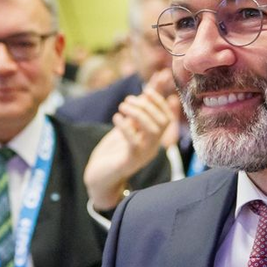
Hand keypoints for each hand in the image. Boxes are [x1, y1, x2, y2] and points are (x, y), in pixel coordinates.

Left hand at [83, 80, 171, 209]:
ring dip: (138, 113)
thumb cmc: (113, 152)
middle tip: (127, 100)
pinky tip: (116, 118)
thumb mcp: (127, 127)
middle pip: (162, 122)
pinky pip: (134, 142)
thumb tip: (148, 89)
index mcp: (153, 139)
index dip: (159, 102)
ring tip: (122, 106)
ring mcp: (143, 155)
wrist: (99, 177)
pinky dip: (126, 126)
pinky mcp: (130, 161)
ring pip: (152, 130)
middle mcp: (152, 147)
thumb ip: (137, 112)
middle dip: (147, 106)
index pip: (167, 118)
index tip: (145, 90)